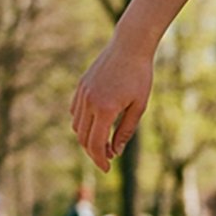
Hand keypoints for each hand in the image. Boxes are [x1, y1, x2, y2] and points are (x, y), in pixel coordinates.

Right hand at [71, 37, 153, 172]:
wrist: (129, 46)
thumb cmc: (140, 76)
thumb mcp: (139, 106)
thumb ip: (126, 131)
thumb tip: (115, 151)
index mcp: (106, 109)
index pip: (96, 144)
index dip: (100, 160)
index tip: (107, 169)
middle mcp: (89, 102)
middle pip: (83, 138)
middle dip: (94, 153)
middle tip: (107, 159)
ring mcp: (82, 93)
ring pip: (77, 126)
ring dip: (87, 138)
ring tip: (104, 142)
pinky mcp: (81, 86)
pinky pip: (75, 112)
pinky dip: (82, 123)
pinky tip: (96, 125)